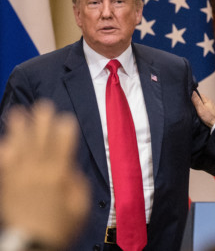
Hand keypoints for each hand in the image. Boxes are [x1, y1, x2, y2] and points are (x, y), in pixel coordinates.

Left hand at [0, 101, 89, 248]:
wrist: (32, 245)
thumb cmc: (60, 227)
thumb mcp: (80, 207)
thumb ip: (77, 184)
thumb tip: (69, 168)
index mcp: (58, 177)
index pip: (62, 147)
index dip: (64, 130)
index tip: (65, 117)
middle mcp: (37, 173)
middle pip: (40, 142)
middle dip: (42, 122)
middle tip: (43, 105)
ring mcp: (19, 178)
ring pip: (19, 148)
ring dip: (19, 129)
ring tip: (18, 112)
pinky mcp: (7, 186)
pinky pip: (3, 165)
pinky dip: (3, 151)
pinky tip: (3, 141)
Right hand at [192, 92, 214, 127]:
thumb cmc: (209, 116)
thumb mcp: (200, 108)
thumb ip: (196, 100)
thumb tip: (193, 92)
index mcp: (206, 100)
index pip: (199, 94)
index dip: (194, 96)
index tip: (189, 99)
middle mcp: (210, 102)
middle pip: (201, 99)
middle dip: (196, 101)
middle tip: (191, 104)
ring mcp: (211, 107)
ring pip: (203, 104)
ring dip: (199, 105)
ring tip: (194, 109)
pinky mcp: (212, 111)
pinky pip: (206, 108)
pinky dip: (202, 109)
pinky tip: (200, 113)